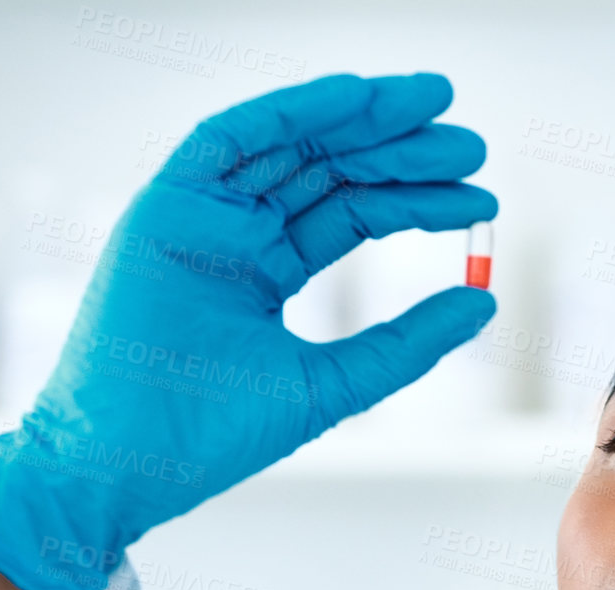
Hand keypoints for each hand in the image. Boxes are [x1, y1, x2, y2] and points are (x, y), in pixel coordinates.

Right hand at [0, 71, 497, 589]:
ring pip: (291, 146)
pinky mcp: (163, 207)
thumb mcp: (332, 383)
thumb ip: (405, 344)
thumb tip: (484, 302)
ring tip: (435, 110)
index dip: (415, 198)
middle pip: (330, 171)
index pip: (352, 213)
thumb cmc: (212, 437)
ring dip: (362, 122)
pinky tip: (357, 100)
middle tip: (474, 148)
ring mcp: (198, 217)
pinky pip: (230, 138)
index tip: (479, 195)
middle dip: (402, 151)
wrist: (130, 464)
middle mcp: (233, 234)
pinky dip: (290, 112)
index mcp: (264, 272)